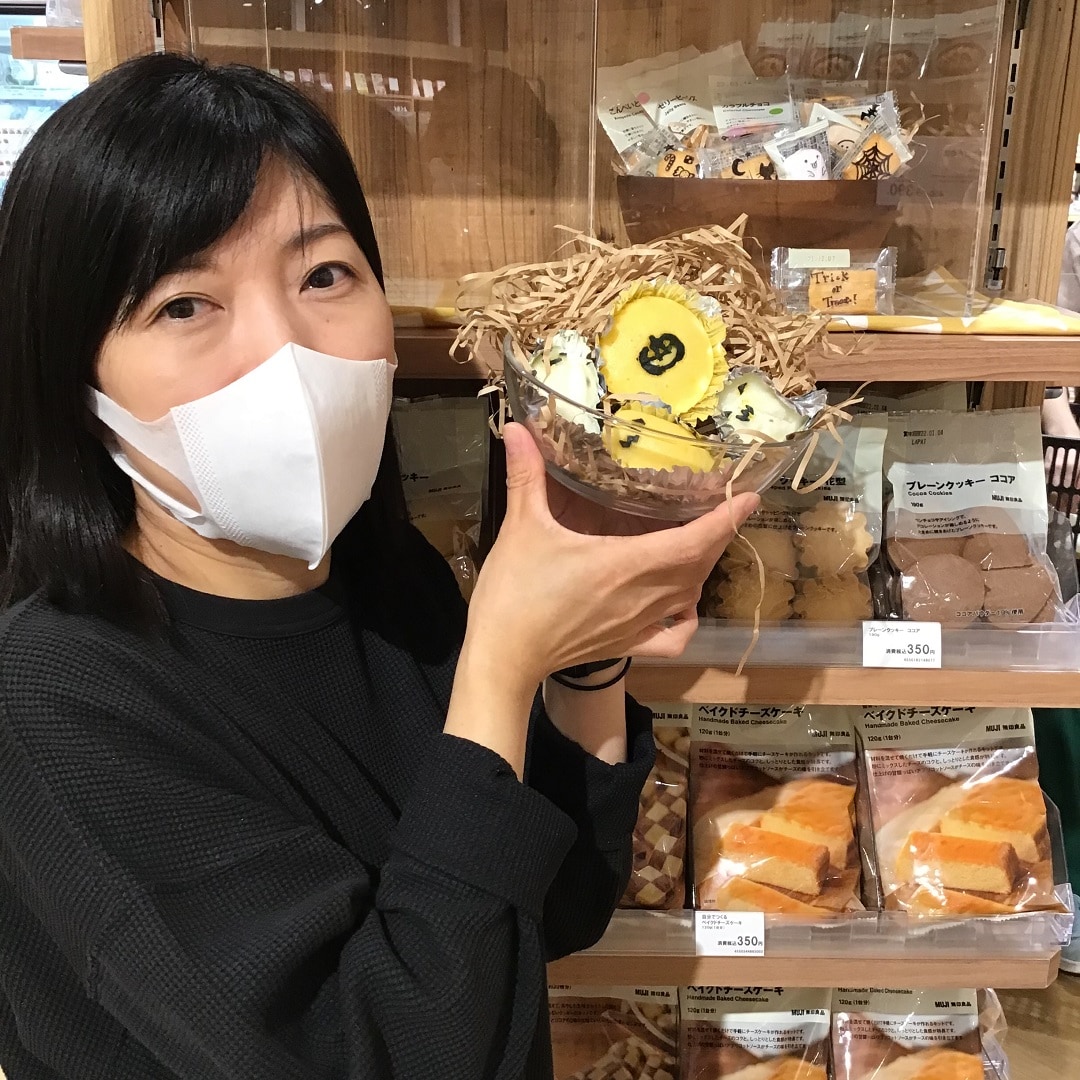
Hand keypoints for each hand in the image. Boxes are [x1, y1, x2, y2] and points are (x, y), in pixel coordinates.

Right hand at [466, 423, 758, 690]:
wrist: (503, 658)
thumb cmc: (514, 594)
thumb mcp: (521, 528)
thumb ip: (526, 475)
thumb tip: (519, 427)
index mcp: (625, 563)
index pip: (694, 540)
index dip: (726, 518)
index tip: (749, 497)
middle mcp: (643, 596)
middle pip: (700, 565)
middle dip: (716, 536)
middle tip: (720, 508)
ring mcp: (639, 626)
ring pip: (690, 595)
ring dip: (702, 568)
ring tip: (699, 542)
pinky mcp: (628, 647)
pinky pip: (674, 637)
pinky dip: (687, 618)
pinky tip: (682, 604)